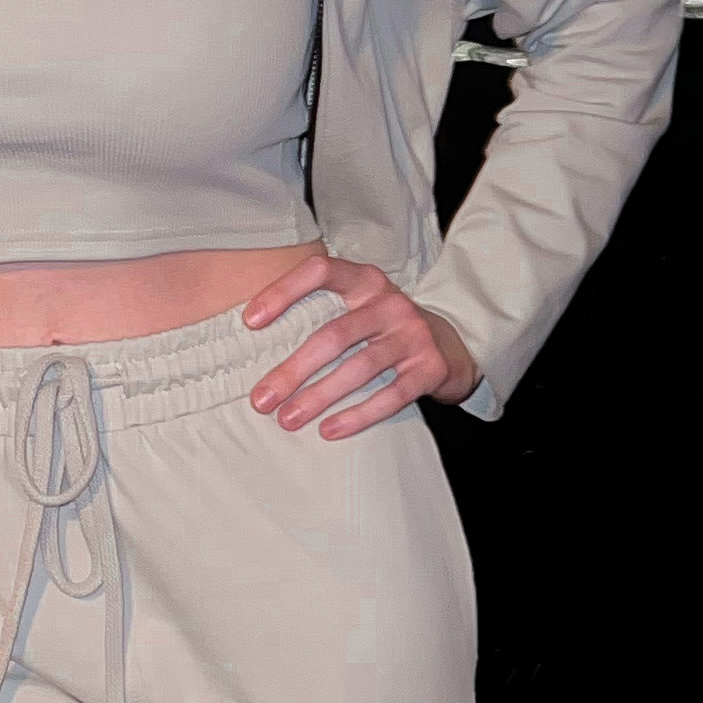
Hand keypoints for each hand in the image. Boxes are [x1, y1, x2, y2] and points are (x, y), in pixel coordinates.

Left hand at [242, 252, 479, 438]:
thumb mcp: (360, 307)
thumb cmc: (385, 329)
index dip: (283, 291)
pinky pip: (391, 395)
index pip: (320, 271)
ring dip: (319, 396)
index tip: (250, 323)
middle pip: (333, 335)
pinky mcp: (429, 367)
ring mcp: (412, 334)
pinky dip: (358, 415)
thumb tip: (256, 347)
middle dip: (293, 370)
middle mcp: (390, 302)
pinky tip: (329, 430)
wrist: (452, 346)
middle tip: (261, 400)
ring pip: (359, 368)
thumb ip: (323, 313)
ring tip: (288, 419)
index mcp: (366, 280)